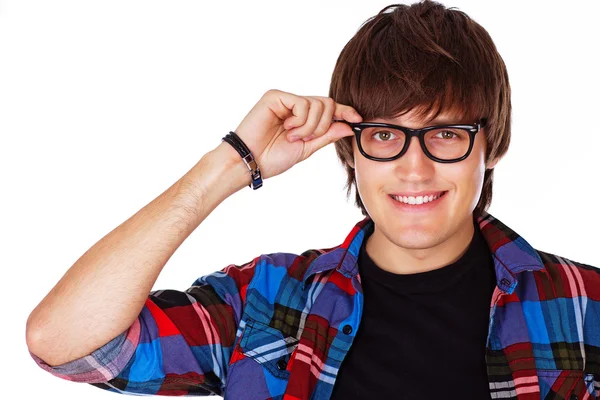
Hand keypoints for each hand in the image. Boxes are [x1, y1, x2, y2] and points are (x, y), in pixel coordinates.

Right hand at [232, 89, 362, 179]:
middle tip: (307, 138)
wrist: (251, 162)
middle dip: (323, 125)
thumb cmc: (273, 158)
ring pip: (318, 104)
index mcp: (303, 117)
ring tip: (292, 136)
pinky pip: (303, 103)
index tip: (358, 120)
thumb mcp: (307, 148)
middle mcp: (295, 105)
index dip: (345, 112)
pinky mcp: (276, 96)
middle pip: (328, 104)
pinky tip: (287, 128)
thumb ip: (326, 136)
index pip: (330, 109)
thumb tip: (349, 126)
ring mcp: (286, 99)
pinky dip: (300, 120)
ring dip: (310, 126)